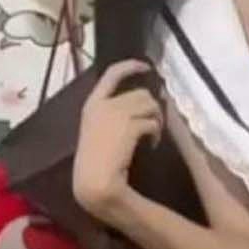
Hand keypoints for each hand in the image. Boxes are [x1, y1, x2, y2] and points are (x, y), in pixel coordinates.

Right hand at [72, 60, 162, 216]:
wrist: (94, 182)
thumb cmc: (93, 164)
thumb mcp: (96, 132)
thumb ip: (111, 116)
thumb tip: (139, 105)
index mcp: (91, 105)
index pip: (112, 74)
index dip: (131, 66)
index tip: (145, 66)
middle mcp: (104, 105)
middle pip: (140, 93)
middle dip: (152, 107)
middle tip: (154, 124)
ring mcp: (116, 115)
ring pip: (150, 104)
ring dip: (156, 119)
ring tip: (153, 136)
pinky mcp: (129, 127)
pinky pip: (152, 122)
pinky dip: (156, 133)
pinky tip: (152, 145)